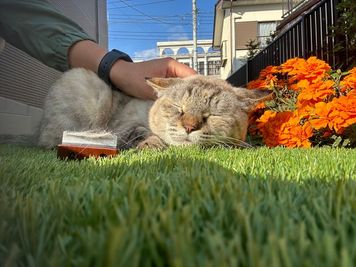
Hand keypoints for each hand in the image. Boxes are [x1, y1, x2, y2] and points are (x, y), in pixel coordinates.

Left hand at [68, 40, 196, 99]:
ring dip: (185, 96)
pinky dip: (178, 97)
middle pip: (190, 82)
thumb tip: (180, 107)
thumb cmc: (133, 78)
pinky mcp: (164, 83)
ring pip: (183, 87)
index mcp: (172, 65)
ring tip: (192, 109)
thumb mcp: (151, 88)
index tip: (204, 100)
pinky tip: (181, 107)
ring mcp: (169, 76)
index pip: (192, 75)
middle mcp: (173, 69)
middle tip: (200, 108)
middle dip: (193, 94)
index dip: (199, 87)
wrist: (118, 76)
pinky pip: (175, 90)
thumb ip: (167, 96)